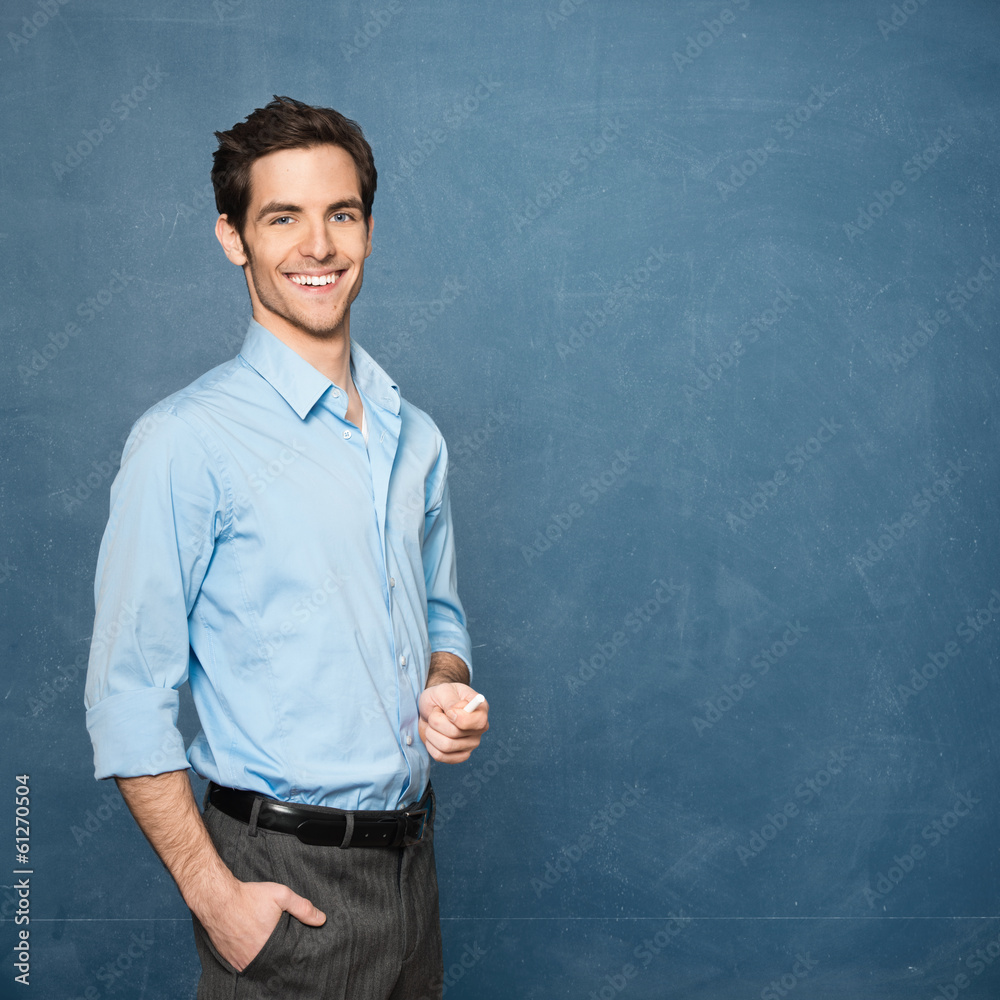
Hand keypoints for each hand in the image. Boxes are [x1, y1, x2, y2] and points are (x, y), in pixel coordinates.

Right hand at [192, 874, 325, 971]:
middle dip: (279, 956)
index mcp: (270, 947)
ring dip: (265, 958)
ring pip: (258, 965)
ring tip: (269, 945)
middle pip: (272, 964)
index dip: (292, 954)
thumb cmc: (249, 897)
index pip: (287, 960)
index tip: (296, 947)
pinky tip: (255, 947)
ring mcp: (240, 961)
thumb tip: (321, 919)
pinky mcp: (229, 959)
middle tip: (283, 944)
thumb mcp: (281, 896)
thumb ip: (302, 908)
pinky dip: (251, 958)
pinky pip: (244, 964)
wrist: (218, 899)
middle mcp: (254, 959)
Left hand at [418, 682, 489, 762]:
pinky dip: (430, 744)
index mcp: (481, 710)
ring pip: (445, 746)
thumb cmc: (440, 696)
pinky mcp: (458, 756)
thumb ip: (451, 701)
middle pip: (455, 734)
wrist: (431, 708)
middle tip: (436, 712)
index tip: (448, 711)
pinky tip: (433, 735)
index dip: (459, 718)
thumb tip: (454, 714)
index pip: (479, 722)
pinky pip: (440, 756)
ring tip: (432, 723)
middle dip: (437, 721)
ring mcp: (470, 744)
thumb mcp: (443, 691)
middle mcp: (478, 729)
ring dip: (431, 732)